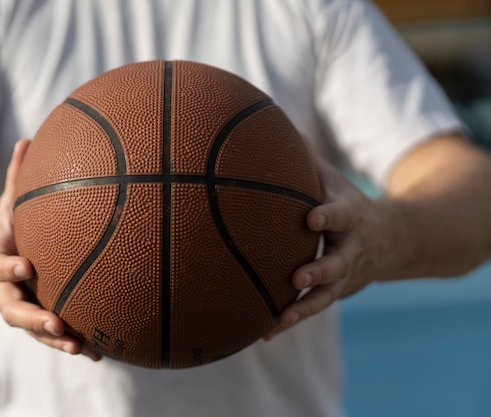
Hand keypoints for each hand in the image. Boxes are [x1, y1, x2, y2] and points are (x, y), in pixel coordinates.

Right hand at [0, 139, 100, 360]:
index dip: (9, 269)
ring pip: (35, 331)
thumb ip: (18, 180)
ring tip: (82, 348)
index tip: (26, 266)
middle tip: (56, 322)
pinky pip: (54, 335)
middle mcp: (6, 292)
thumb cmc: (6, 232)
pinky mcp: (37, 320)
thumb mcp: (7, 207)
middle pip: (14, 311)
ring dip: (57, 340)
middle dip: (34, 319)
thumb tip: (28, 139)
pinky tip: (102, 352)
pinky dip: (75, 343)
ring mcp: (21, 309)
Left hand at [264, 157, 391, 339]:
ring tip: (279, 319)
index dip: (329, 215)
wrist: (391, 239)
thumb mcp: (333, 179)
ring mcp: (345, 275)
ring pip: (327, 295)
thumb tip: (266, 119)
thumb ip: (304, 157)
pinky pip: (313, 309)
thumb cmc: (347, 202)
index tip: (311, 216)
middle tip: (298, 276)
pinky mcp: (336, 292)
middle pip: (338, 262)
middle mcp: (350, 248)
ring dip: (304, 308)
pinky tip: (265, 332)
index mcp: (349, 216)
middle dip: (320, 271)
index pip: (341, 214)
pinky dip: (292, 319)